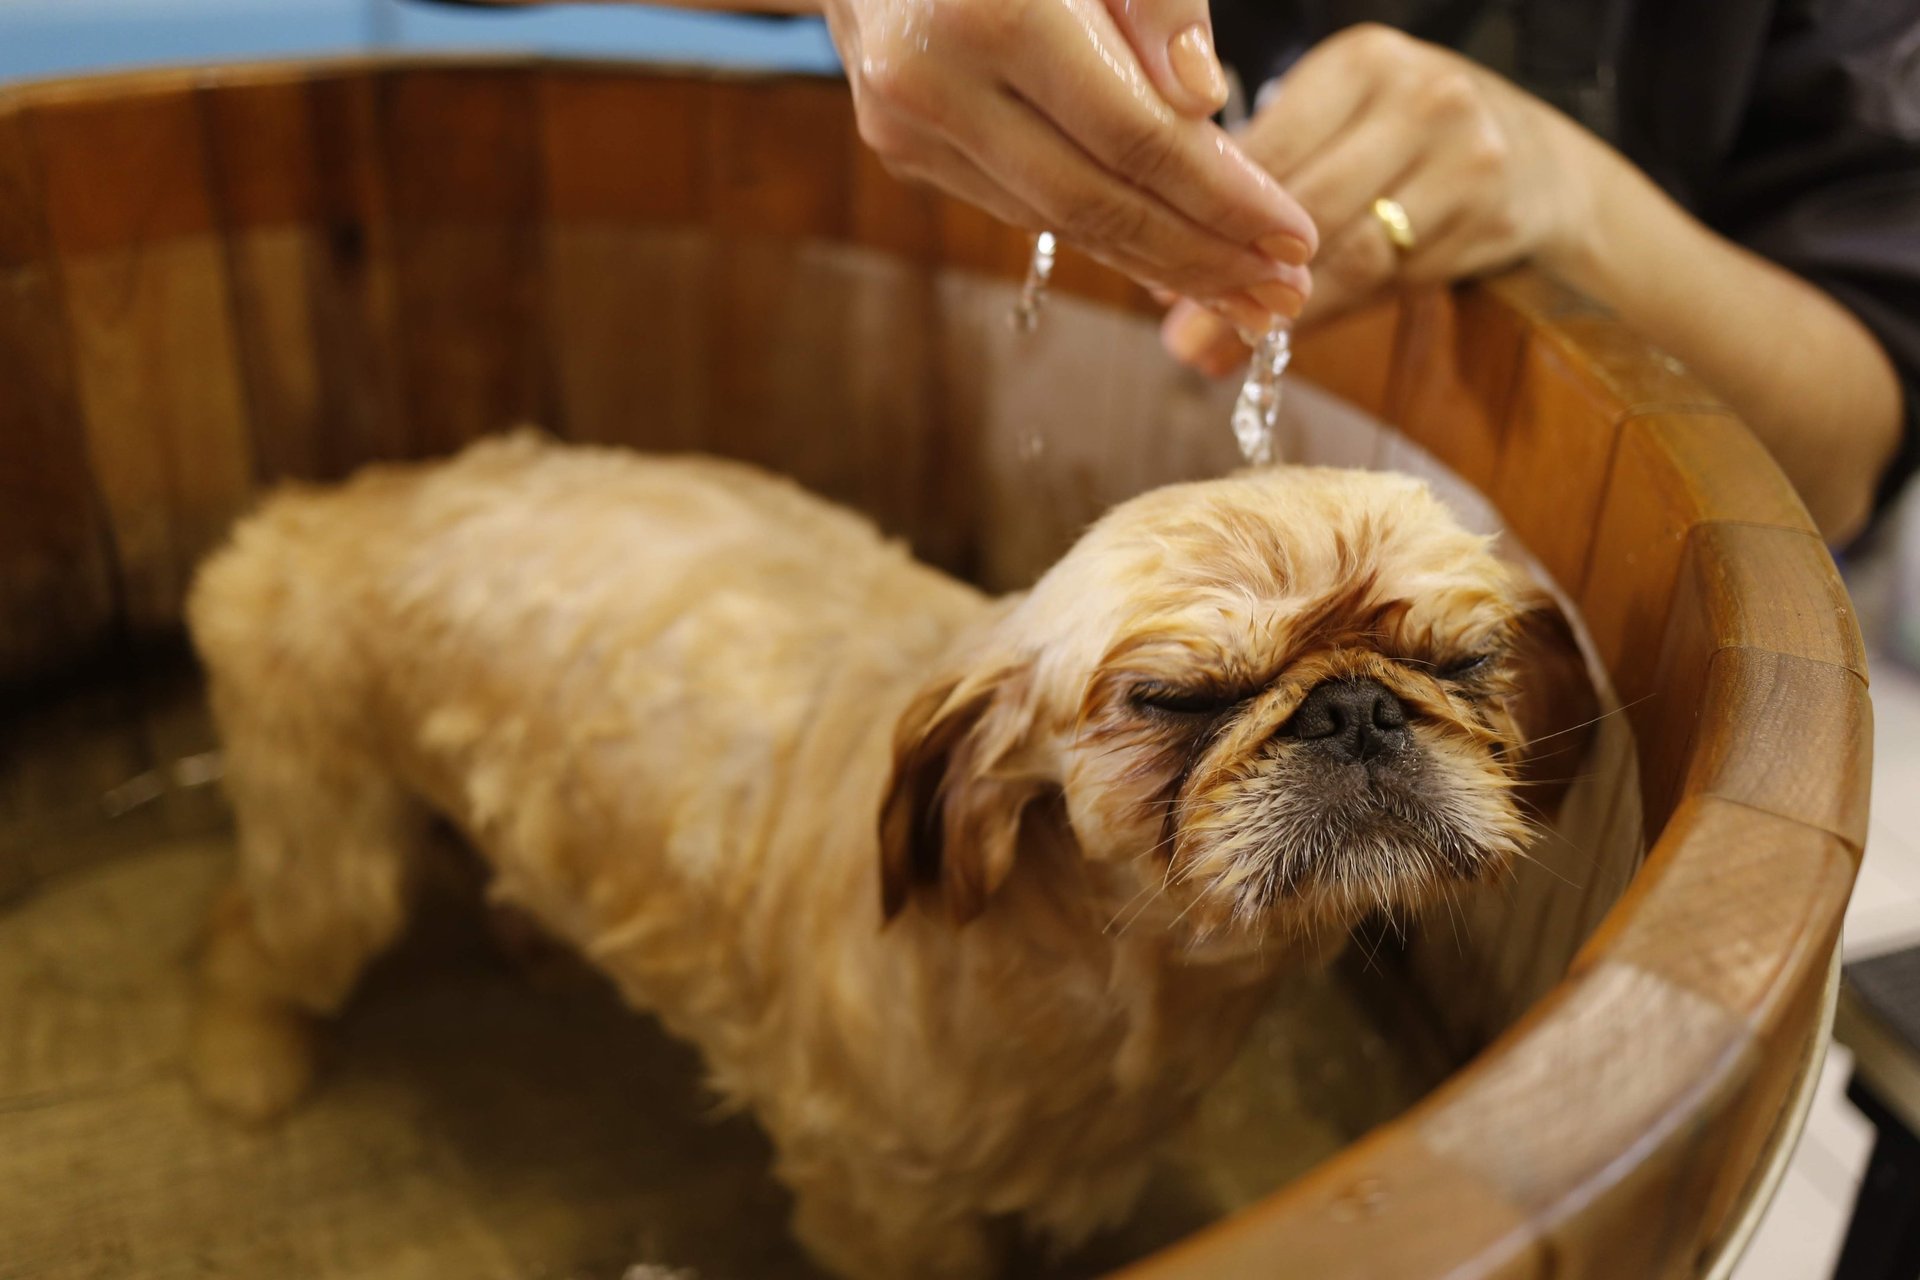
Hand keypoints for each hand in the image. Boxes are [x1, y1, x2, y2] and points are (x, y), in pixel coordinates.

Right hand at [821, 0, 1317, 322]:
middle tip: (1284, 298)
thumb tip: (1206, 100)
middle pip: (1095, 202)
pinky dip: (1099, 231)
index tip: (1297, 239)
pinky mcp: (902, 148)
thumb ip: (1159, 0)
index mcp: (992, 12)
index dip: (1224, 198)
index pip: (1135, 136)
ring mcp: (908, 126)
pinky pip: (1021, 203)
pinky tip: (1167, 251)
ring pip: (1056, 219)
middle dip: (1200, 258)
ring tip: (1244, 292)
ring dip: (1157, 263)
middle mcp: (935, 83)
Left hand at [1160, 24, 1595, 371]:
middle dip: (1230, 273)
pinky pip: (1390, 281)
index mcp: (1361, 63)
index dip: (1203, 214)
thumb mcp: (1344, 124)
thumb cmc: (1407, 146)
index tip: (1152, 267)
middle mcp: (1421, 97)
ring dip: (1274, 311)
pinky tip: (1281, 344)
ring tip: (1211, 349)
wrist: (1544, 167)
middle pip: (1308, 205)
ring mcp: (1466, 157)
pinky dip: (1327, 316)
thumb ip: (1267, 171)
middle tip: (1175, 329)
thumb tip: (1160, 253)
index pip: (1269, 148)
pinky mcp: (1491, 219)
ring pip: (1349, 254)